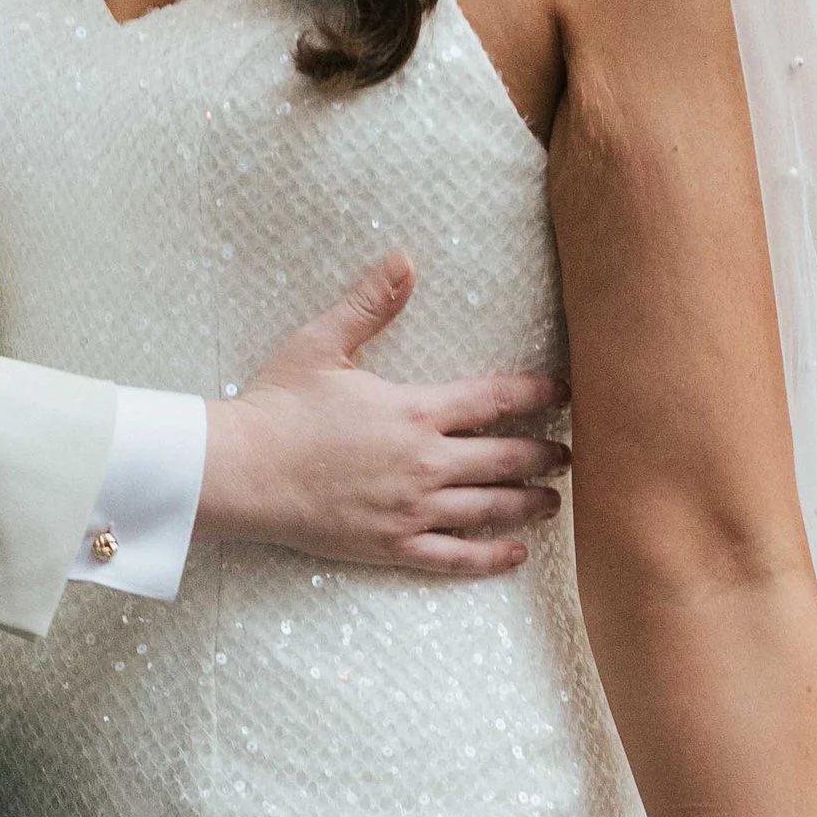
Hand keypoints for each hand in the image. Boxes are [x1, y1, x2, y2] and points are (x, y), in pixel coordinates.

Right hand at [199, 255, 568, 576]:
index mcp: (414, 412)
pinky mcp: (394, 546)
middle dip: (544, 456)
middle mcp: (424, 464)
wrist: (245, 472)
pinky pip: (455, 557)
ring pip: (489, 510)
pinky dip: (490, 557)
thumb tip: (405, 260)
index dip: (536, 395)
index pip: (493, 401)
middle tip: (572, 455)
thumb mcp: (324, 343)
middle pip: (505, 460)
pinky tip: (516, 553)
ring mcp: (413, 510)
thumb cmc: (279, 406)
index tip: (565, 394)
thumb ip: (371, 304)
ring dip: (529, 504)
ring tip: (555, 502)